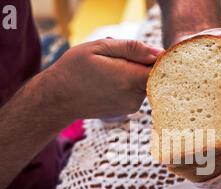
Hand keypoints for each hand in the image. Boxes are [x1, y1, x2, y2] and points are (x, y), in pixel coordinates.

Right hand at [46, 39, 163, 119]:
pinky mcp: (128, 110)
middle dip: (141, 63)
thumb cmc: (75, 69)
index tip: (143, 51)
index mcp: (129, 79)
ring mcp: (132, 106)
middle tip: (117, 59)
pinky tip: (109, 81)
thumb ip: (132, 48)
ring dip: (133, 73)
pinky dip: (128, 83)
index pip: (161, 68)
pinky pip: (137, 91)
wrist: (58, 99)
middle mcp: (134, 97)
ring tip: (109, 70)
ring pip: (145, 82)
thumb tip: (158, 53)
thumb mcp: (100, 47)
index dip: (157, 57)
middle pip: (154, 75)